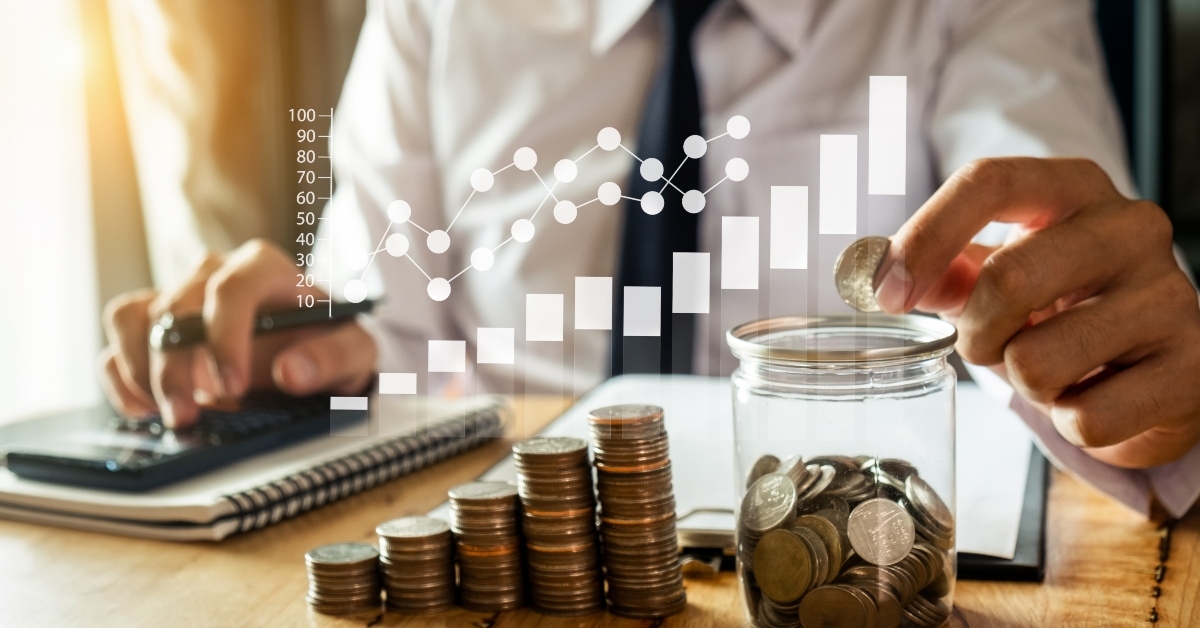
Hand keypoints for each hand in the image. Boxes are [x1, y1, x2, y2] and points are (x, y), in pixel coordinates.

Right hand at [99, 239, 376, 427]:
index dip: (225, 337)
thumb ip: (331, 358)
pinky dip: (121, 375)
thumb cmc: (328, 343)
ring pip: (135, 317)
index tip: (231, 386)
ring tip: (170, 414)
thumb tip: (292, 371)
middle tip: (189, 416)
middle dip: (177, 368)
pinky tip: (145, 408)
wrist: (308, 350)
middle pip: (176, 308)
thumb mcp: (351, 352)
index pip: (232, 288)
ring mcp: (178, 296)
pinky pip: (119, 338)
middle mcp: (213, 272)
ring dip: (142, 370)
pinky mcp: (153, 324)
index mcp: (264, 268)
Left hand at [875, 157, 1199, 467]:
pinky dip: (1071, 423)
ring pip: (1039, 360)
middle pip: (1007, 279)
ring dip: (1025, 383)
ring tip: (1055, 366)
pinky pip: (1085, 418)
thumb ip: (937, 268)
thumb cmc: (1061, 307)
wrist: (1154, 363)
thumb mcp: (996, 272)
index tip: (885, 293)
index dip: (924, 238)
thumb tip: (868, 274)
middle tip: (990, 346)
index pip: (988, 181)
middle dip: (976, 334)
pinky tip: (1094, 395)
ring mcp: (1171, 294)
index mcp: (1073, 187)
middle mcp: (1131, 226)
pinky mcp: (1192, 367)